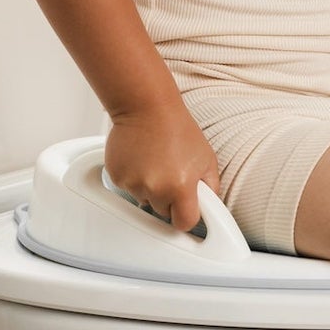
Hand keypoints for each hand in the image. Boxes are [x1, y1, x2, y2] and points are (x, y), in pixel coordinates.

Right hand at [104, 98, 219, 233]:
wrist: (147, 107)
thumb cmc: (178, 128)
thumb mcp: (206, 158)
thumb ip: (211, 187)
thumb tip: (210, 208)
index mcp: (181, 187)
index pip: (184, 222)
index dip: (187, 216)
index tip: (186, 209)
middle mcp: (156, 189)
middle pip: (163, 212)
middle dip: (168, 199)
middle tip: (171, 174)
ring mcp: (134, 183)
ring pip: (144, 200)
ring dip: (150, 188)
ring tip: (156, 162)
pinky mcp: (118, 177)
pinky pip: (128, 188)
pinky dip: (134, 178)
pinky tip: (142, 159)